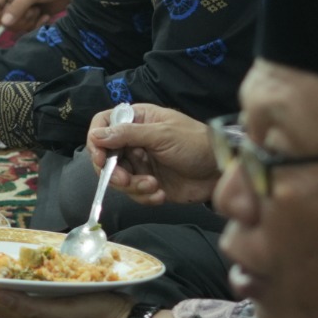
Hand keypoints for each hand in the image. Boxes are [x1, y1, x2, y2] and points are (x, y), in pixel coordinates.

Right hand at [0, 0, 69, 33]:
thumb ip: (18, 7)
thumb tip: (3, 23)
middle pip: (4, 17)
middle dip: (19, 17)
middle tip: (32, 11)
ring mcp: (21, 6)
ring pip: (15, 23)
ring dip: (28, 20)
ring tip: (39, 10)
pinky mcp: (31, 14)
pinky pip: (27, 26)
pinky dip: (36, 23)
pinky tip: (45, 16)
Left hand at [0, 287, 134, 317]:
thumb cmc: (94, 317)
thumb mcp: (62, 312)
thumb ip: (29, 305)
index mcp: (26, 315)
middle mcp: (29, 311)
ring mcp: (40, 305)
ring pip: (4, 291)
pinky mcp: (54, 297)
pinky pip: (23, 286)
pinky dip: (9, 276)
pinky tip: (6, 267)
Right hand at [87, 104, 221, 205]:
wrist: (221, 170)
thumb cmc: (196, 143)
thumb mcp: (161, 134)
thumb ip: (128, 134)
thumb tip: (96, 135)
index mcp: (136, 120)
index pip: (103, 125)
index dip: (96, 142)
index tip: (100, 159)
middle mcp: (134, 141)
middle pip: (106, 157)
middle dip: (114, 172)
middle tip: (125, 180)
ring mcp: (141, 164)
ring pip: (118, 179)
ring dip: (133, 186)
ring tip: (153, 186)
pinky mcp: (149, 184)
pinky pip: (134, 193)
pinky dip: (144, 197)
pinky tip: (160, 194)